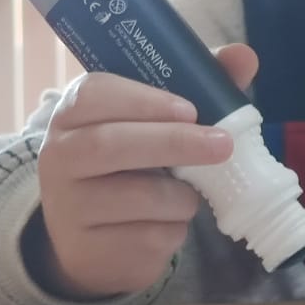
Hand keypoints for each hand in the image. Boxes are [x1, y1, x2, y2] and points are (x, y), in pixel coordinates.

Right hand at [30, 45, 257, 300]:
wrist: (96, 241)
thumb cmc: (136, 166)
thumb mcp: (159, 124)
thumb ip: (200, 86)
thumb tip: (244, 55)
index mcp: (74, 114)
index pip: (95, 94)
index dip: (143, 100)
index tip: (190, 109)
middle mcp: (59, 156)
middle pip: (109, 144)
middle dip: (174, 143)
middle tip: (224, 145)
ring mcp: (68, 206)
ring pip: (136, 196)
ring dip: (181, 195)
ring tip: (190, 193)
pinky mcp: (89, 249)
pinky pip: (147, 237)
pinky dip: (174, 229)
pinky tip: (168, 223)